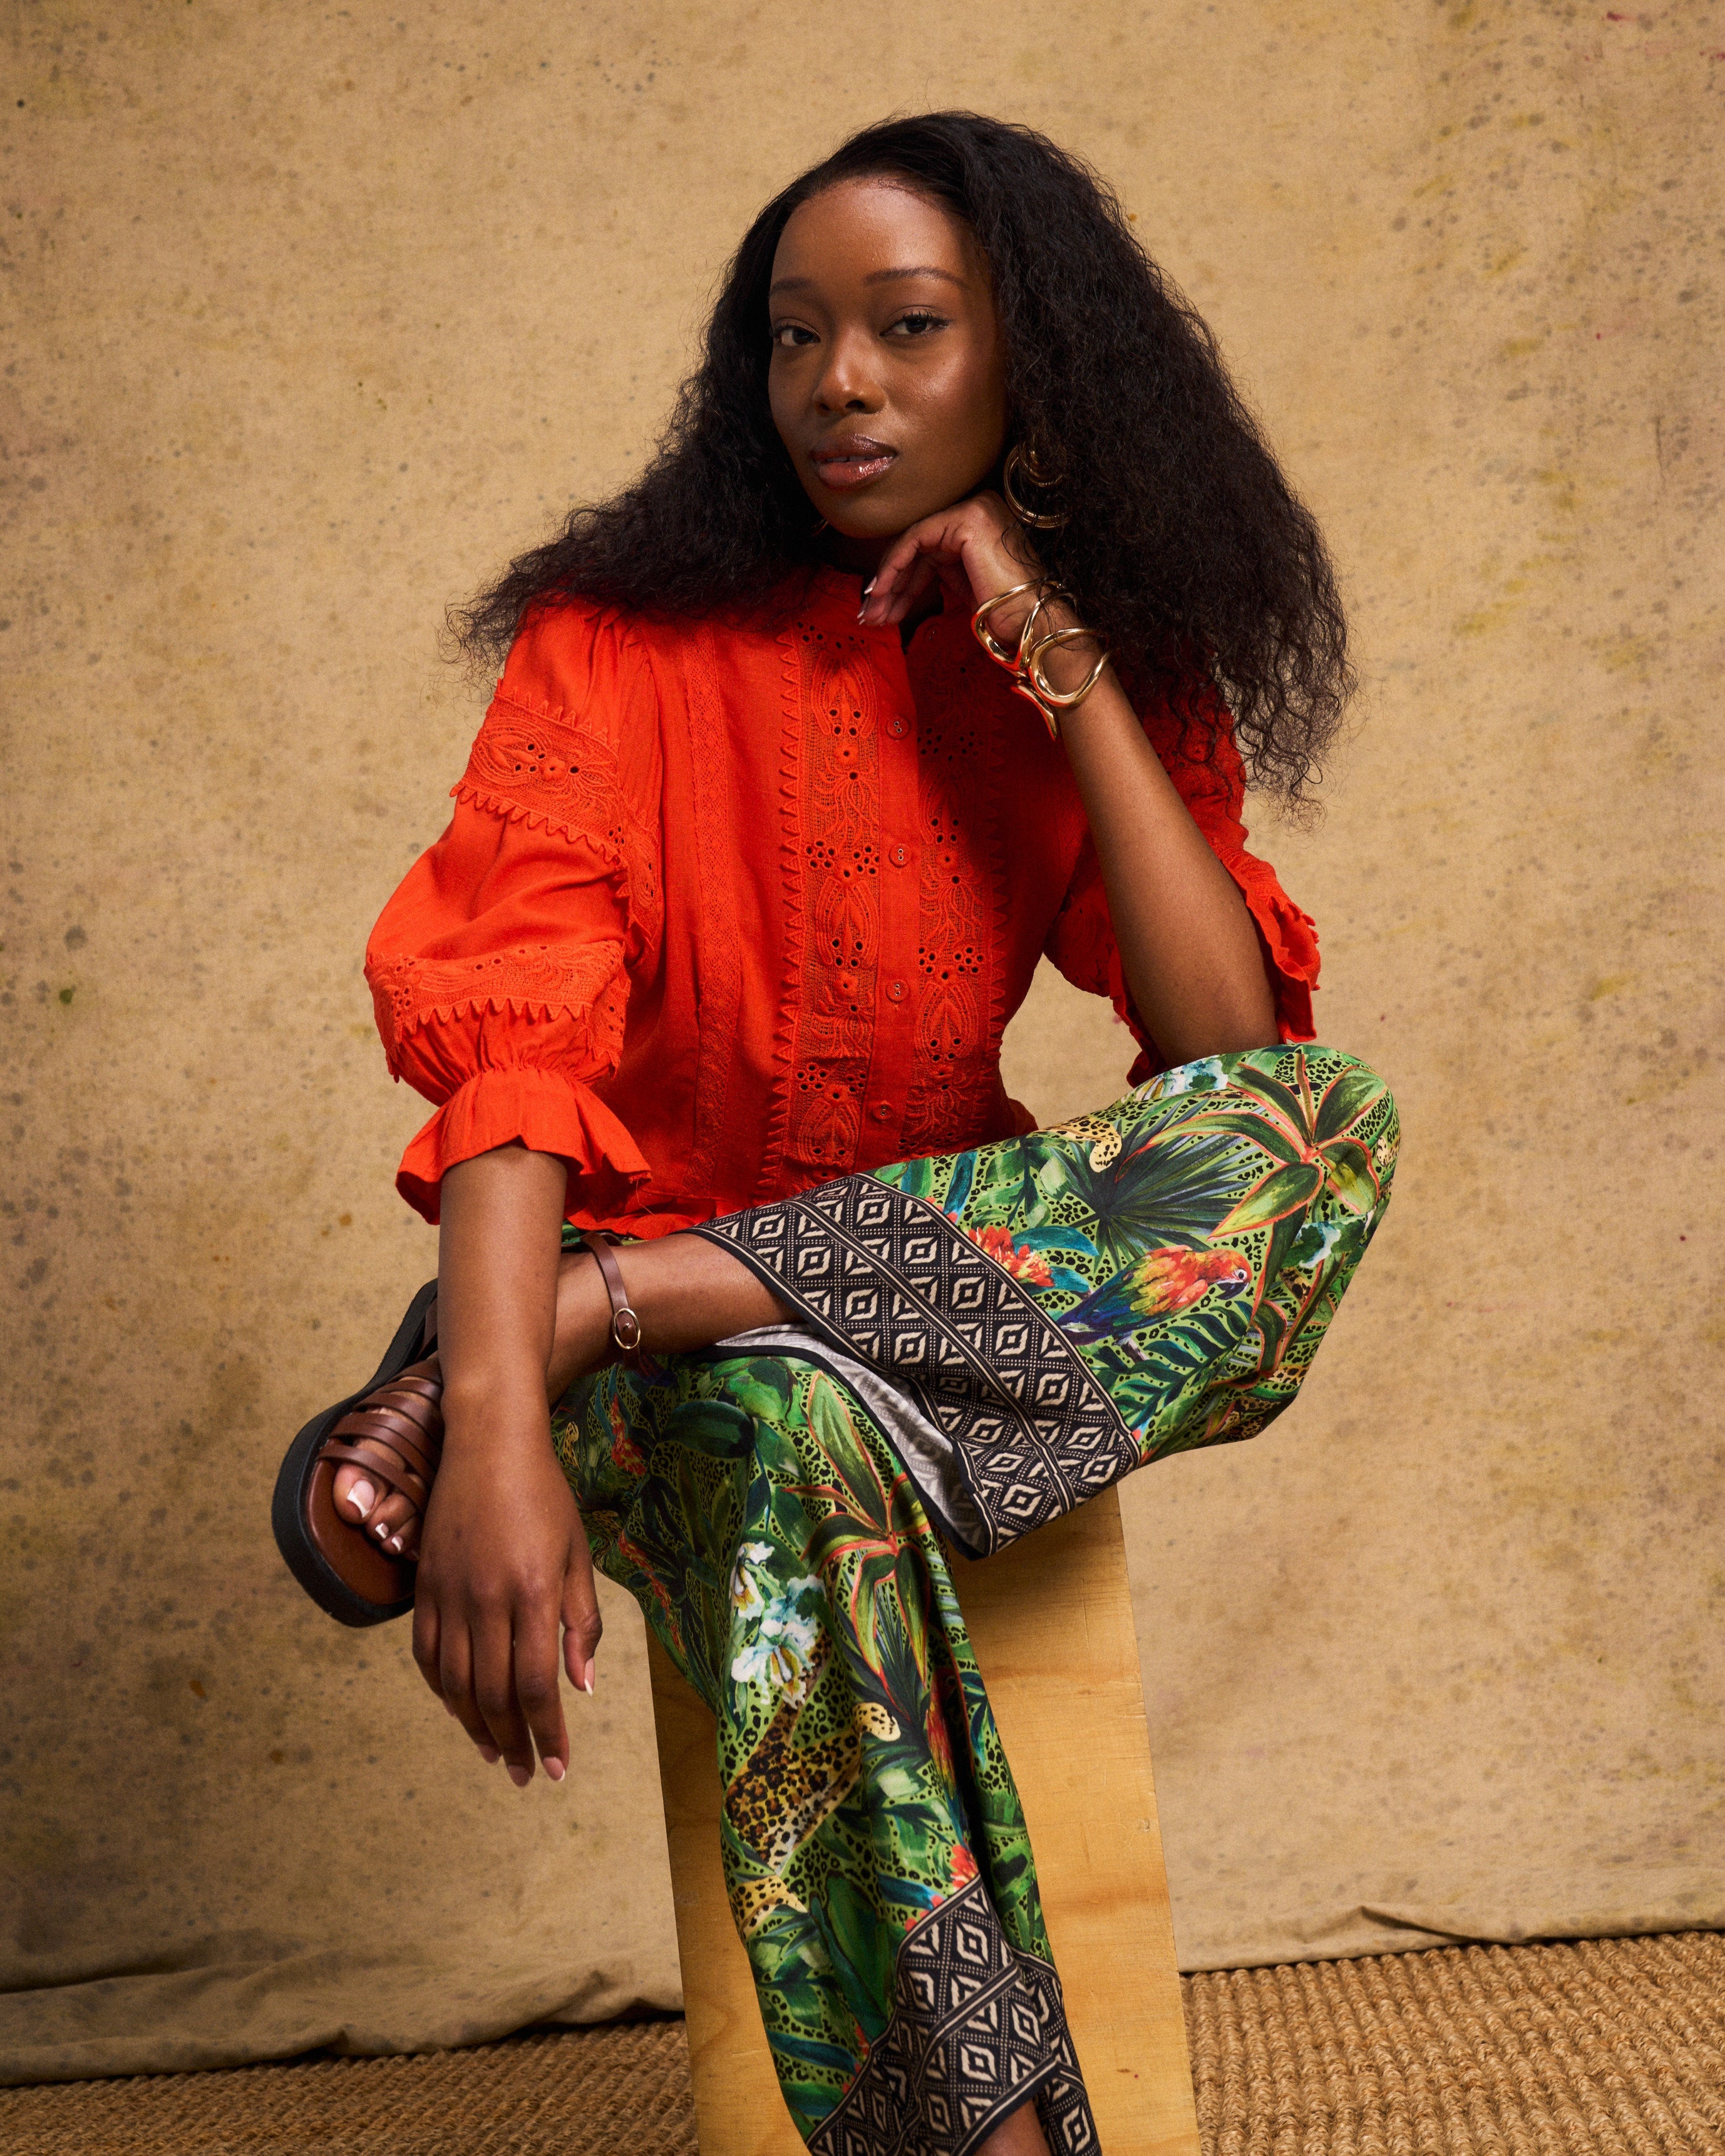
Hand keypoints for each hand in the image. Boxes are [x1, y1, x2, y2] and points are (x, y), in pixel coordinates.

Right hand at [410, 1394, 601, 1788]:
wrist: (488, 1443)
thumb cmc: (544, 1495)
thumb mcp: (578, 1553)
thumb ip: (582, 1621)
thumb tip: (580, 1686)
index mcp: (532, 1591)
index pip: (535, 1685)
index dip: (546, 1733)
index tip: (556, 1767)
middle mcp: (486, 1599)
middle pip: (493, 1694)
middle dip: (512, 1742)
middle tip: (524, 1772)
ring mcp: (449, 1594)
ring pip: (455, 1683)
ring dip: (475, 1726)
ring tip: (495, 1752)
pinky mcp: (425, 1587)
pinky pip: (427, 1655)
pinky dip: (442, 1691)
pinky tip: (460, 1708)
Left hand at [858, 491, 1047, 646]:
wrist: (1030, 621)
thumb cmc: (1002, 611)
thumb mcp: (960, 583)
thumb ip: (934, 568)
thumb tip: (892, 579)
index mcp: (977, 521)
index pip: (927, 546)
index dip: (900, 579)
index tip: (880, 606)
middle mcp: (976, 507)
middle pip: (917, 546)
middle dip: (890, 584)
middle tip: (870, 615)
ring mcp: (971, 510)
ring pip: (911, 544)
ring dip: (887, 582)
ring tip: (873, 614)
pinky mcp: (964, 520)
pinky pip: (914, 540)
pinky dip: (893, 567)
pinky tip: (881, 592)